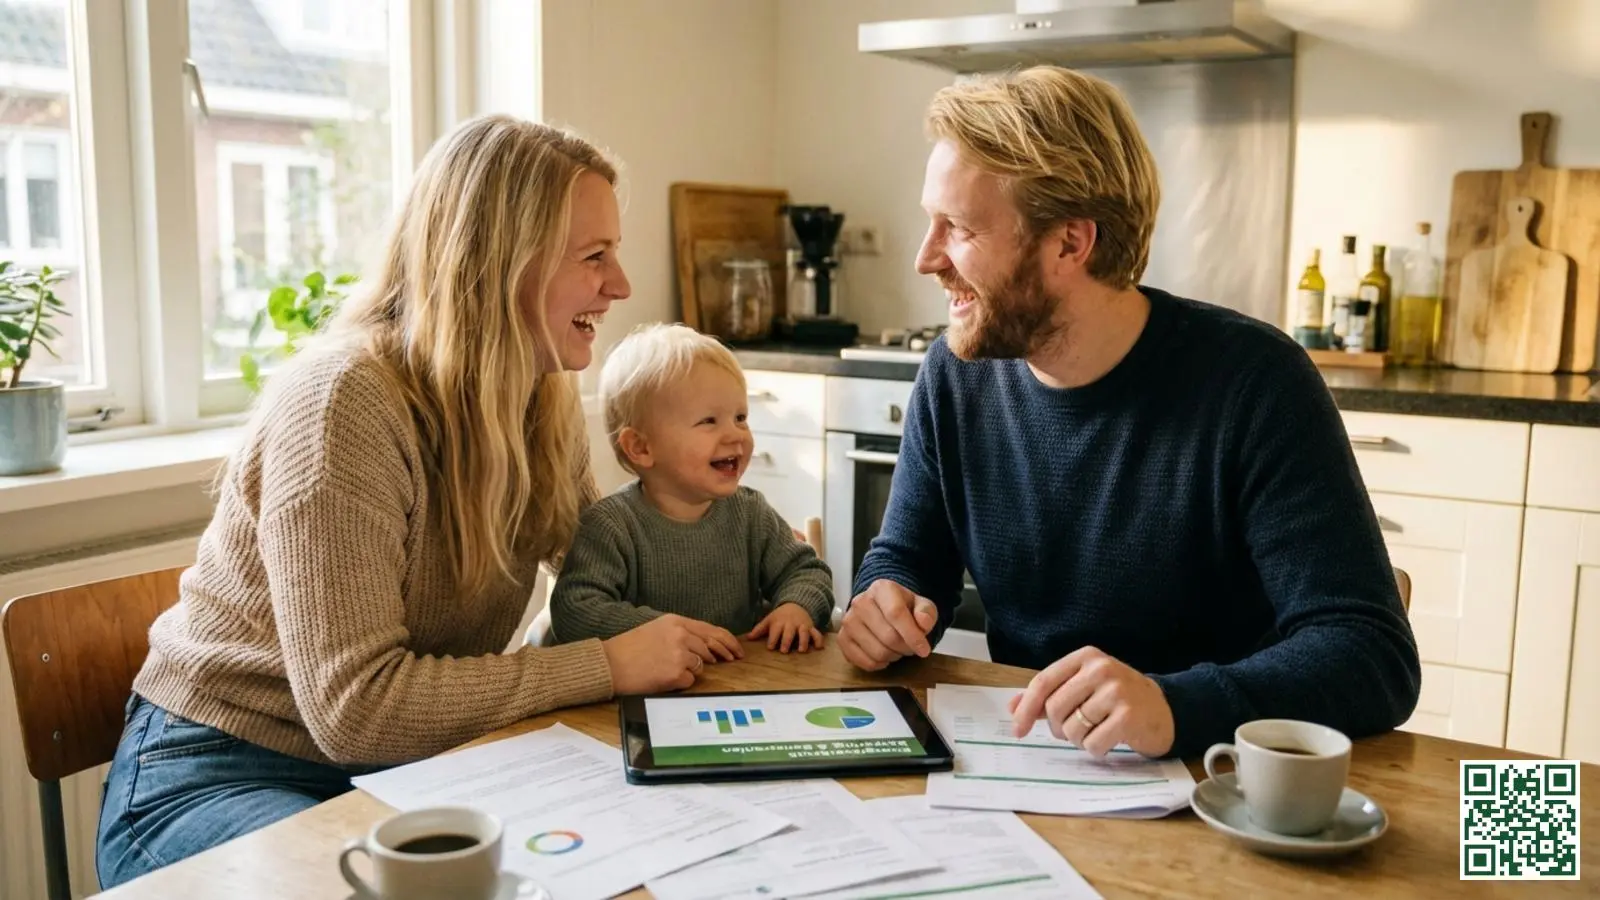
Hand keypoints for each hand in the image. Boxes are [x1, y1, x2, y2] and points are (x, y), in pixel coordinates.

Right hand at [602, 614, 726, 694]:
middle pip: (710, 647)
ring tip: (668, 669)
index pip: (710, 630)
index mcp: (675, 622)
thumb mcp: (655, 629)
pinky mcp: (676, 674)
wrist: (609, 664)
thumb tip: (704, 645)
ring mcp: (679, 654)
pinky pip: (689, 681)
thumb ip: (680, 633)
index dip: (727, 640)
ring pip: (701, 666)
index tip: (736, 649)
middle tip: (730, 660)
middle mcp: (680, 635)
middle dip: (720, 656)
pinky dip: (680, 683)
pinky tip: (663, 678)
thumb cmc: (628, 648)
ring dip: (691, 670)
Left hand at [746, 603, 824, 652]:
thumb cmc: (780, 616)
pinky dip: (819, 640)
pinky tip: (819, 647)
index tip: (771, 647)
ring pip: (804, 633)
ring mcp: (802, 626)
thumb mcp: (769, 620)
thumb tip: (748, 638)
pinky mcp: (811, 628)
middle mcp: (791, 624)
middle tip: (784, 650)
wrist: (796, 604)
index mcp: (779, 622)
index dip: (773, 639)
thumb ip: (759, 629)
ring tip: (801, 650)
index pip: (776, 631)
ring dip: (803, 641)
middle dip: (787, 640)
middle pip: (789, 632)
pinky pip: (817, 633)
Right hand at [837, 579, 938, 671]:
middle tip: (910, 646)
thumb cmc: (902, 607)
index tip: (924, 649)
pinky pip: (864, 662)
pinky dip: (879, 664)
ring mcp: (848, 621)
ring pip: (877, 652)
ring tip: (897, 648)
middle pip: (888, 636)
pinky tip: (884, 655)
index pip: (895, 614)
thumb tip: (923, 622)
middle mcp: (860, 602)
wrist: (882, 609)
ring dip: (893, 656)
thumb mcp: (921, 605)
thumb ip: (926, 612)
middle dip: (905, 648)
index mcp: (881, 589)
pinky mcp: (842, 638)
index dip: (912, 635)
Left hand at [1007, 646, 1174, 757]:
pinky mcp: (1128, 715)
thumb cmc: (1116, 700)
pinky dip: (1096, 749)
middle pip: (1054, 708)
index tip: (1016, 729)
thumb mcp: (1083, 687)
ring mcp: (1116, 691)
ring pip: (1072, 729)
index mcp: (1085, 657)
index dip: (1025, 708)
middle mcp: (1100, 669)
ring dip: (1079, 740)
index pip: (1043, 682)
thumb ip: (1049, 695)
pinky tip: (1109, 739)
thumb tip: (1012, 706)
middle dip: (1058, 728)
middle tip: (1074, 730)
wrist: (1164, 710)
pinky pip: (1092, 744)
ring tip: (1097, 730)